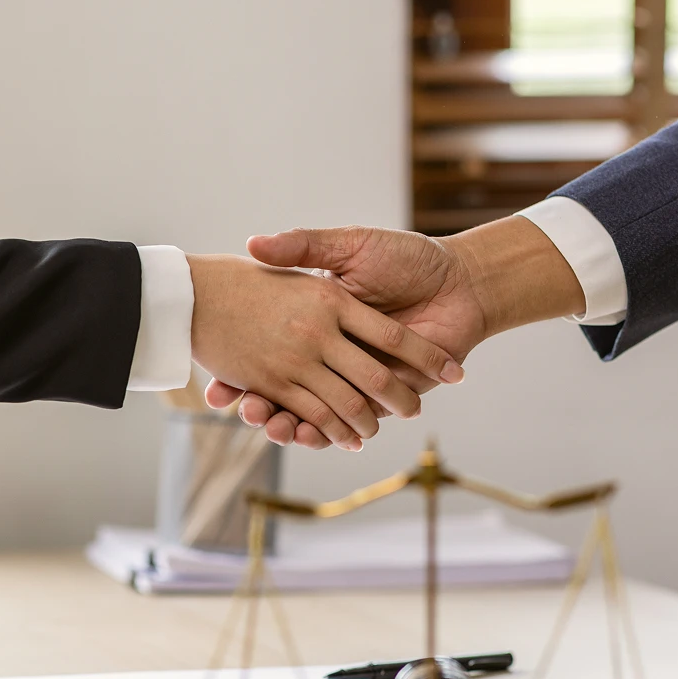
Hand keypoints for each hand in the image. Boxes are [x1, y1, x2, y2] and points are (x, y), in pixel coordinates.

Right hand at [205, 216, 584, 447]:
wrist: (461, 282)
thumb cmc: (407, 257)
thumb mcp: (350, 245)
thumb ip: (306, 246)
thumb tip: (254, 243)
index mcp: (320, 319)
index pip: (270, 349)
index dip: (240, 368)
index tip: (216, 382)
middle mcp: (333, 351)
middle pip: (284, 388)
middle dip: (259, 404)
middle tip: (239, 409)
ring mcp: (357, 376)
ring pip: (312, 411)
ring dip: (286, 424)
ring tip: (267, 424)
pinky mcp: (384, 395)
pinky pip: (349, 422)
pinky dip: (326, 434)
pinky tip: (302, 435)